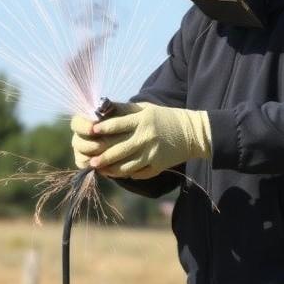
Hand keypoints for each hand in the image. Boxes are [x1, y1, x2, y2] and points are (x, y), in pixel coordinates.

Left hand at [70, 101, 211, 179]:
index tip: (91, 132)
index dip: (102, 129)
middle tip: (91, 161)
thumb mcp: (147, 108)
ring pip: (127, 166)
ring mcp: (152, 153)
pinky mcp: (159, 165)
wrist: (192, 132)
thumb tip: (101, 111)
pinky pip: (139, 173)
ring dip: (111, 170)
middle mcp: (146, 137)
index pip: (117, 125)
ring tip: (101, 170)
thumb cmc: (166, 117)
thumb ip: (125, 110)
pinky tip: (119, 174)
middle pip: (119, 149)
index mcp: (142, 120)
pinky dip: (128, 175)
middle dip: (102, 157)